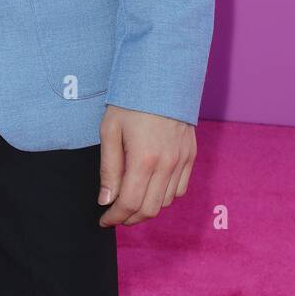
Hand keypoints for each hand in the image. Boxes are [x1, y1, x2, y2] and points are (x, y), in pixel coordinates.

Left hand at [97, 105, 195, 226]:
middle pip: (149, 209)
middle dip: (129, 218)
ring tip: (131, 201)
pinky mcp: (191, 154)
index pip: (130, 203)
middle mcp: (167, 164)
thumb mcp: (110, 130)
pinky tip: (151, 188)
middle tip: (115, 215)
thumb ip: (109, 169)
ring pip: (166, 202)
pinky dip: (165, 196)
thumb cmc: (130, 100)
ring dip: (147, 208)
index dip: (115, 217)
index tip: (104, 220)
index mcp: (144, 159)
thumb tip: (106, 200)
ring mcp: (182, 160)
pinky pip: (180, 188)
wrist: (161, 75)